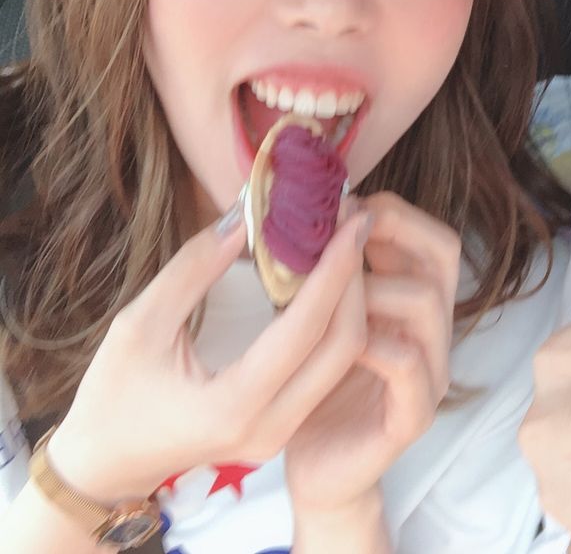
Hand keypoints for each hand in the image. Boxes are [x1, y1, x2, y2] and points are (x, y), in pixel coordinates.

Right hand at [48, 206, 370, 501]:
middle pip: (343, 345)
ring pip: (344, 357)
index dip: (335, 269)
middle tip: (355, 219)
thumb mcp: (138, 325)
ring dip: (352, 295)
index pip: (305, 330)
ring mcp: (284, 432)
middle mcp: (270, 427)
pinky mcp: (287, 423)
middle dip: (355, 277)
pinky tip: (333, 274)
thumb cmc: (114, 394)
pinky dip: (338, 317)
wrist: (105, 464)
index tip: (352, 218)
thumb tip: (246, 215)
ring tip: (347, 236)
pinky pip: (330, 367)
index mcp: (232, 407)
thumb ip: (194, 269)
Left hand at [284, 191, 459, 515]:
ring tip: (330, 293)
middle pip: (444, 257)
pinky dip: (376, 344)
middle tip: (343, 229)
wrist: (314, 467)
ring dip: (375, 285)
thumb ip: (330, 273)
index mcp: (414, 304)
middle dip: (394, 230)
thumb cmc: (315, 385)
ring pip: (429, 304)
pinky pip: (409, 366)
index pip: (433, 238)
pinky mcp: (413, 416)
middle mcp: (432, 332)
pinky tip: (340, 343)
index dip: (395, 214)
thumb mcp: (320, 316)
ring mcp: (429, 374)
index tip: (343, 206)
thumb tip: (311, 213)